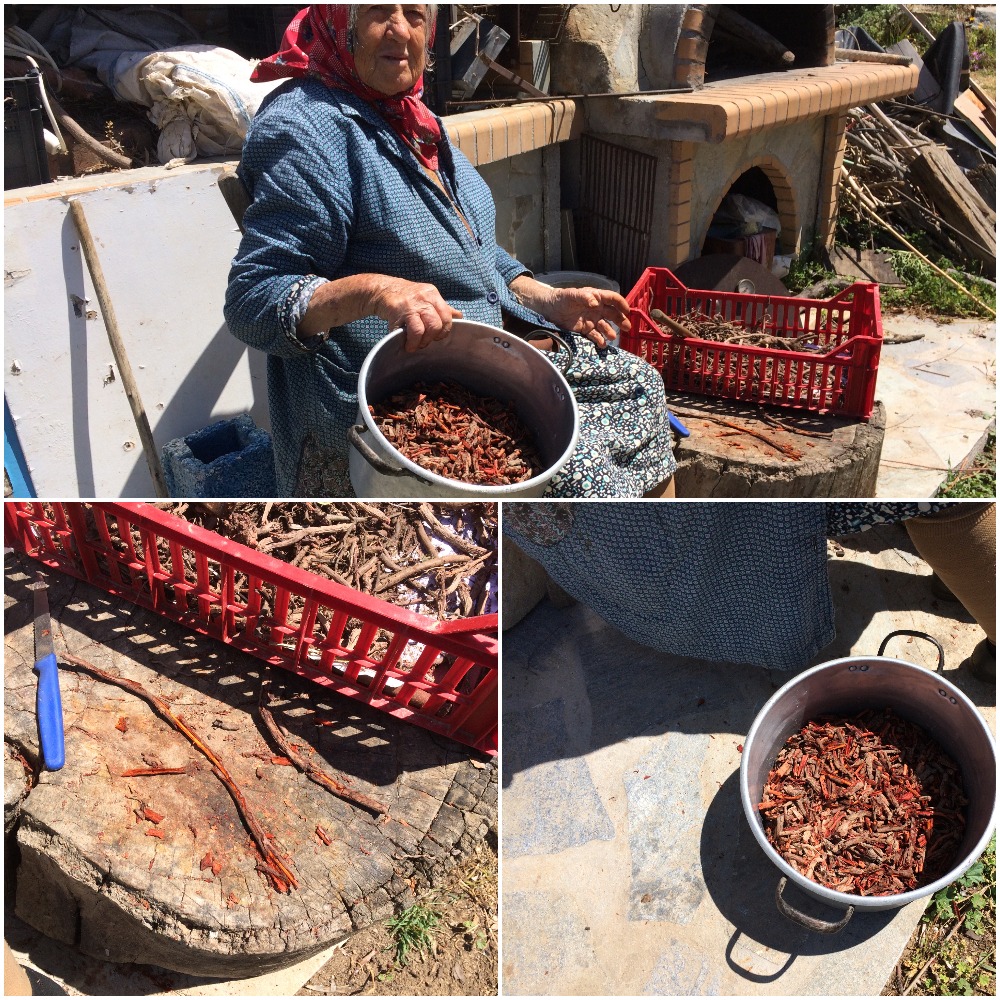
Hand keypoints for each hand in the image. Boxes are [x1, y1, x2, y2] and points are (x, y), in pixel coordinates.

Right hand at [367, 276, 462, 351]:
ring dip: (421, 342)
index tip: (436, 337)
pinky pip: (411, 332)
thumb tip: (459, 316)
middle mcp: (424, 297)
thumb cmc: (406, 298)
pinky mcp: (398, 311)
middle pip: (437, 324)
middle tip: (425, 342)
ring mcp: (411, 304)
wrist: (382, 290)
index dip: (444, 331)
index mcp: (433, 294)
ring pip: (425, 329)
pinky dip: (411, 342)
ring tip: (415, 344)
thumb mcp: (426, 298)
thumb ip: (442, 308)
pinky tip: (407, 344)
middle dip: (432, 338)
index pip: (447, 316)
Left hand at [510, 276, 630, 348]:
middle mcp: (597, 309)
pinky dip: (599, 340)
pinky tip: (602, 344)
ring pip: (605, 326)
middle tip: (626, 328)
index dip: (621, 304)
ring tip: (612, 337)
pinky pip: (595, 335)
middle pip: (613, 314)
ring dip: (610, 332)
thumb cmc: (562, 298)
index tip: (628, 311)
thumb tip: (595, 303)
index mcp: (596, 297)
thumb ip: (584, 297)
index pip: (613, 299)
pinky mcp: (585, 330)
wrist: (550, 309)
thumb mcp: (572, 295)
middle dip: (621, 320)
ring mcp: (592, 320)